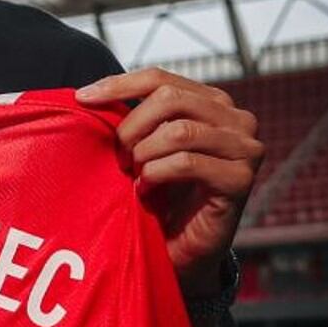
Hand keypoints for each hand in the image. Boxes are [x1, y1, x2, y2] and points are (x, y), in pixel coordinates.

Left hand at [75, 67, 264, 295]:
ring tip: (135, 175)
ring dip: (144, 155)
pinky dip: (156, 175)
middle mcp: (236, 119)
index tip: (82, 98)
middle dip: (131, 127)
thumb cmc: (160, 193)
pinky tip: (147, 190)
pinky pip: (186, 163)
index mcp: (211, 102)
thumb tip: (87, 93)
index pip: (160, 78)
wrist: (181, 247)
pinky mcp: (241, 179)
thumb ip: (134, 118)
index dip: (118, 84)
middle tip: (119, 157)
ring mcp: (245, 148)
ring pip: (178, 131)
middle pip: (169, 98)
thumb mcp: (145, 147)